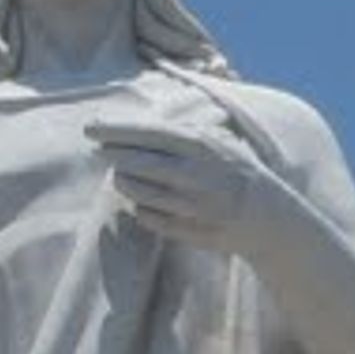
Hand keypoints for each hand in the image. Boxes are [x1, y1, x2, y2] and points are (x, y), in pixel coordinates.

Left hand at [84, 114, 287, 263]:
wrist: (265, 213)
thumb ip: (180, 130)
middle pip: (136, 163)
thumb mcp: (214, 138)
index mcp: (199, 145)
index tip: (89, 127)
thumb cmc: (233, 168)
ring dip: (123, 182)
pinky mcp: (188, 230)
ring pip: (137, 192)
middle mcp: (193, 174)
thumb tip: (138, 123)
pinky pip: (148, 217)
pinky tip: (143, 200)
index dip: (114, 130)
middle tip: (98, 152)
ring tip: (122, 175)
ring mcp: (190, 205)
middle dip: (111, 156)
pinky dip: (140, 208)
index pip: (147, 133)